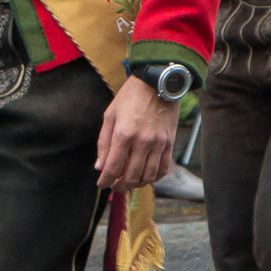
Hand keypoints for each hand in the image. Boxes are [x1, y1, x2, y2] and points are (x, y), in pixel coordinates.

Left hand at [95, 75, 180, 191]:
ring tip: (128, 183)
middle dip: (120, 185)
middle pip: (131, 175)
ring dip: (137, 184)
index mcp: (124, 134)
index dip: (105, 179)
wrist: (157, 84)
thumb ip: (104, 142)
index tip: (101, 184)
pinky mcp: (170, 143)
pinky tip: (146, 177)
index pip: (113, 167)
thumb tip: (100, 166)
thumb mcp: (110, 115)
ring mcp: (159, 144)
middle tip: (114, 186)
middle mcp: (142, 142)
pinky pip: (163, 168)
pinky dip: (154, 177)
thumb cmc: (130, 97)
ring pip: (149, 175)